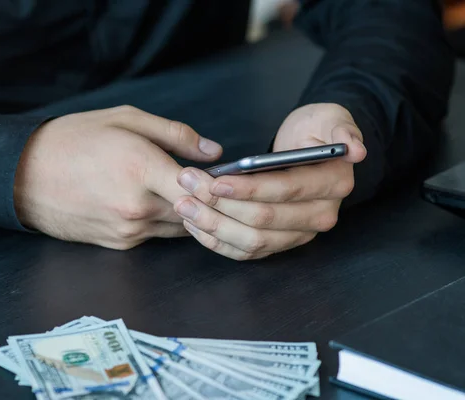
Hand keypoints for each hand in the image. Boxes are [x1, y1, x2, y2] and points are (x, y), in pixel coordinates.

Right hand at [14, 105, 221, 249]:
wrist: (24, 176)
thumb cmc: (73, 140)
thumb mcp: (125, 119)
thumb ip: (175, 134)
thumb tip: (213, 151)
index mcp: (142, 169)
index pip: (204, 189)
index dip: (223, 186)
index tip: (228, 177)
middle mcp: (138, 206)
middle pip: (197, 212)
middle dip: (210, 201)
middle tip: (214, 185)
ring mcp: (129, 229)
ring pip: (180, 227)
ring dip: (190, 213)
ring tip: (184, 192)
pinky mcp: (119, 243)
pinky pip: (156, 235)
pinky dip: (165, 221)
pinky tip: (156, 202)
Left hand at [174, 103, 366, 259]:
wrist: (310, 150)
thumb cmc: (314, 131)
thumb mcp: (330, 118)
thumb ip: (342, 129)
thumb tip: (356, 149)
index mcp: (333, 184)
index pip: (286, 191)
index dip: (248, 188)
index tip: (215, 181)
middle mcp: (320, 216)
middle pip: (264, 220)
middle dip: (221, 205)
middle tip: (187, 186)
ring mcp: (298, 234)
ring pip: (252, 241)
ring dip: (213, 226)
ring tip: (184, 205)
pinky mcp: (279, 243)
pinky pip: (245, 252)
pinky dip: (217, 241)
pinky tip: (194, 224)